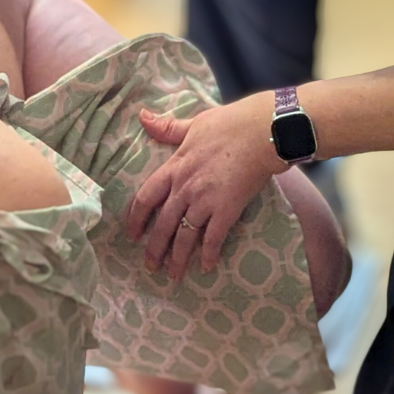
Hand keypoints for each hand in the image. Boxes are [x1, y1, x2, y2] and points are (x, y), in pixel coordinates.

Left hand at [126, 93, 279, 278]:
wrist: (262, 132)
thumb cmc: (229, 124)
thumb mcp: (193, 124)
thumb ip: (167, 128)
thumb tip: (142, 116)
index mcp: (174, 167)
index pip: (146, 197)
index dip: (136, 218)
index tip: (132, 234)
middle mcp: (185, 188)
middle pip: (162, 224)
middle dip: (154, 249)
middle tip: (150, 266)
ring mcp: (205, 201)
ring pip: (184, 237)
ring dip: (178, 259)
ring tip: (173, 276)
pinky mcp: (227, 210)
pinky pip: (213, 238)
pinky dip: (208, 254)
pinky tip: (206, 268)